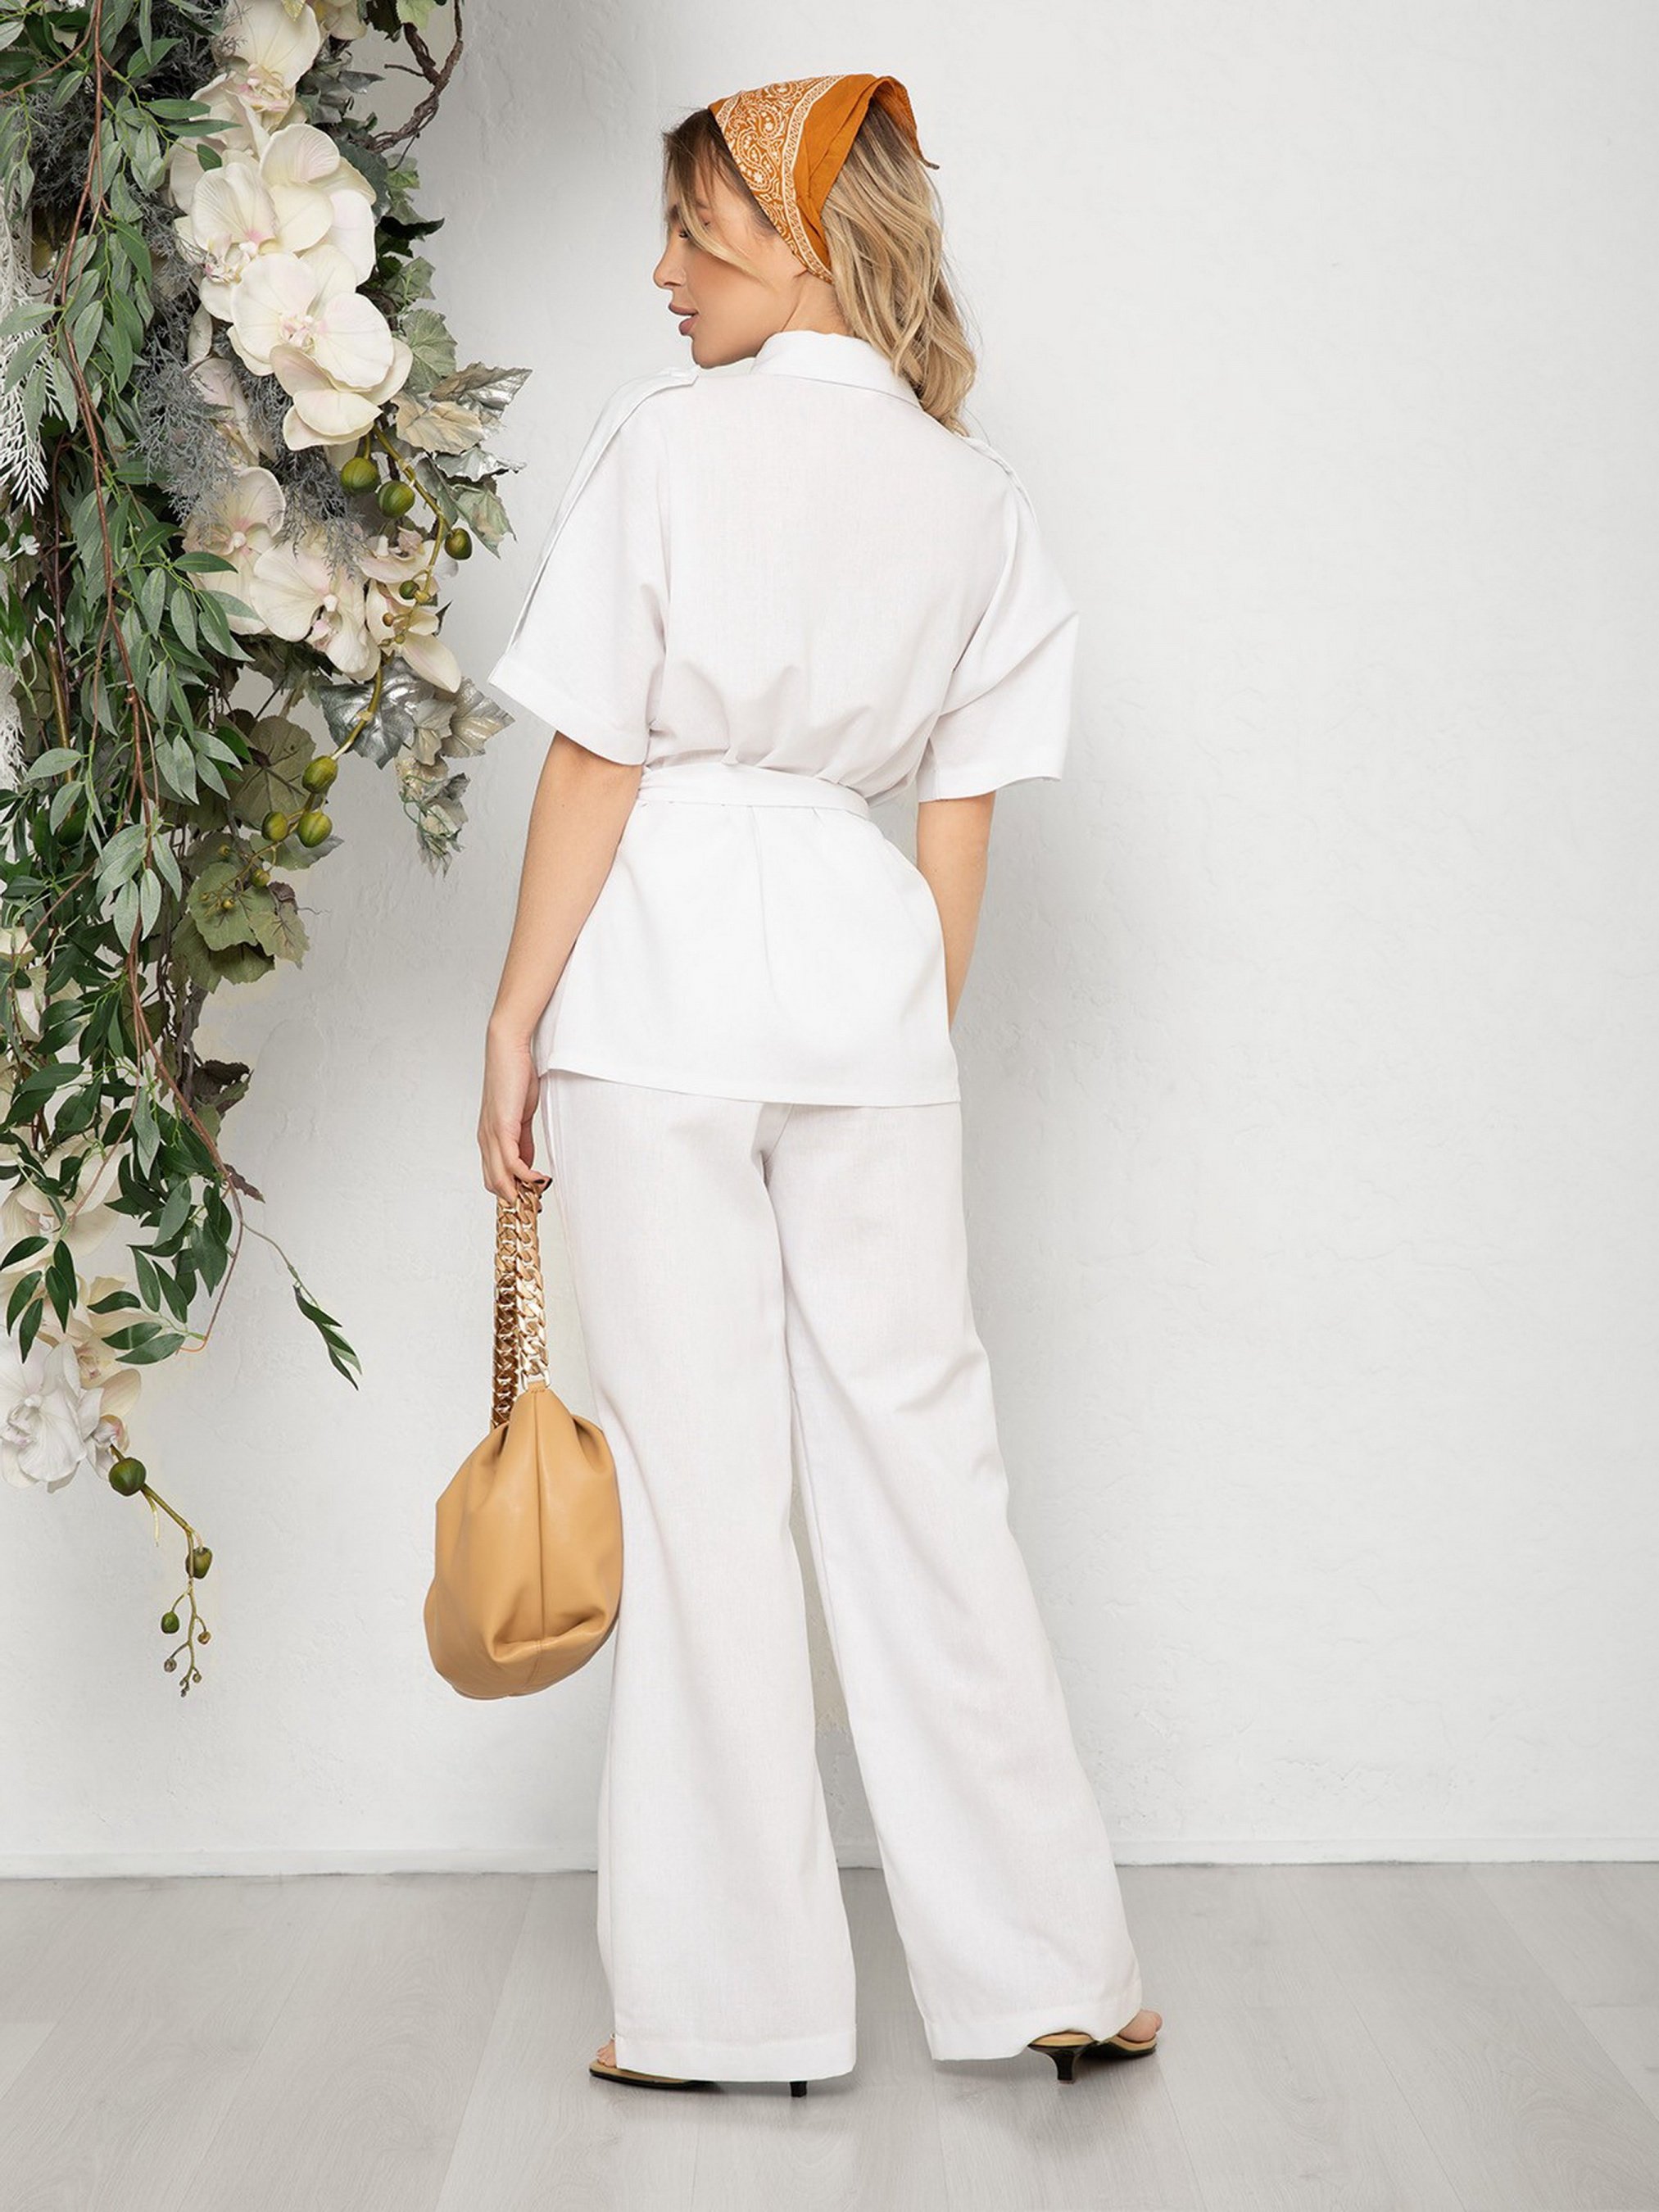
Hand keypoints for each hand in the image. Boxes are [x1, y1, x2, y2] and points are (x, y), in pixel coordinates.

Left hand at [478, 1023, 550, 1203]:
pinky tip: (538, 1179)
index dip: (509, 1192)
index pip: (493, 1176)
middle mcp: (485, 1139)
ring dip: (518, 1192)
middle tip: (534, 1208)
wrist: (508, 1050)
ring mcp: (491, 1134)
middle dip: (513, 1199)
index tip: (528, 1203)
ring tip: (537, 1200)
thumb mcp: (521, 1116)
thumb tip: (527, 1162)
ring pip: (498, 1176)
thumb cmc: (515, 1077)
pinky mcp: (501, 1127)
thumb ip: (523, 1140)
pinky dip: (524, 1175)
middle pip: (493, 1182)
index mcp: (489, 1137)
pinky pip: (510, 1161)